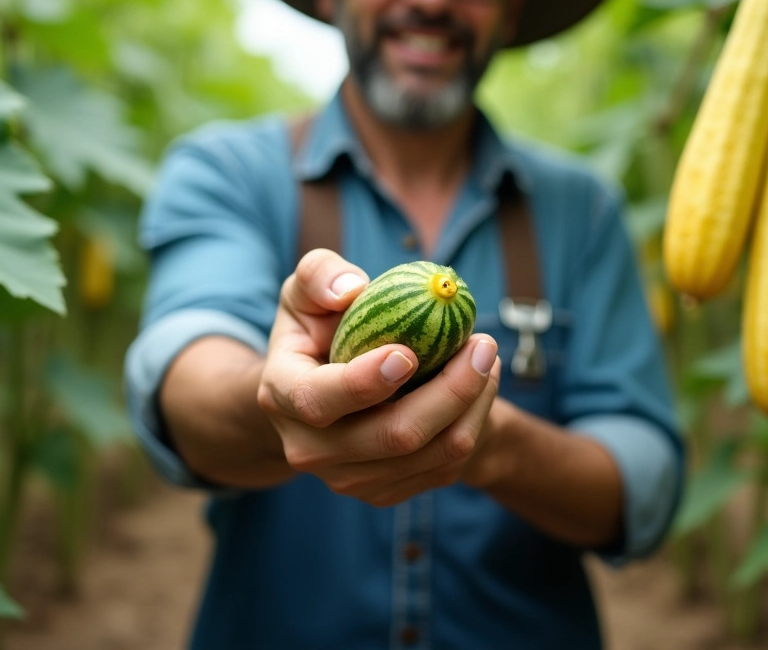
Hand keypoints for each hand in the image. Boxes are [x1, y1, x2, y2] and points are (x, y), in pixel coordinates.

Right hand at [257, 248, 500, 505]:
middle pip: (393, 436)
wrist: (318, 391)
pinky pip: (447, 467)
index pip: (319, 400)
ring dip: (473, 403)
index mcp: (282, 394)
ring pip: (433, 454)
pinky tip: (477, 385)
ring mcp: (349, 479)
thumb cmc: (316, 329)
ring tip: (485, 356)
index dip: (364, 382)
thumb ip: (319, 276)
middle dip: (450, 390)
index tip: (408, 353)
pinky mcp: (386, 491)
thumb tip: (351, 290)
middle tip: (483, 343)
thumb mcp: (306, 291)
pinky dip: (473, 422)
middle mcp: (311, 449)